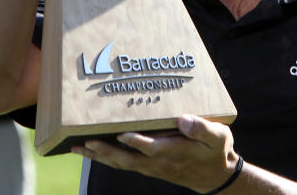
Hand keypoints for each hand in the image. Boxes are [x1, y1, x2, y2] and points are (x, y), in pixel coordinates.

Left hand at [74, 115, 240, 192]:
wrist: (215, 177)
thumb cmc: (216, 151)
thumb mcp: (218, 137)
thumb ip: (202, 128)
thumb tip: (183, 120)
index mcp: (174, 151)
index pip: (152, 147)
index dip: (137, 142)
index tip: (121, 134)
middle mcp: (158, 161)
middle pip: (127, 159)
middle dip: (105, 151)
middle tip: (85, 141)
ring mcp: (151, 166)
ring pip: (120, 163)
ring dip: (99, 156)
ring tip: (77, 147)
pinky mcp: (148, 167)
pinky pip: (122, 164)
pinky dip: (105, 159)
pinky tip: (92, 151)